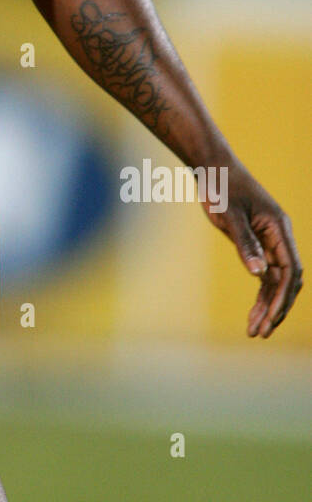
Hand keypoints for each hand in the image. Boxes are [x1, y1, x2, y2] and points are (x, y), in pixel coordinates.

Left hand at [205, 168, 302, 337]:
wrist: (212, 168)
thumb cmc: (221, 187)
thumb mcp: (230, 215)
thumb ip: (245, 244)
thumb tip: (259, 275)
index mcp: (279, 229)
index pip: (290, 270)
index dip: (283, 296)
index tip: (270, 317)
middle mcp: (279, 237)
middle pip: (286, 280)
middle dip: (276, 308)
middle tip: (260, 332)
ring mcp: (269, 242)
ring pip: (275, 281)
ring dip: (267, 306)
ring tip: (254, 331)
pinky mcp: (257, 244)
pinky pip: (264, 275)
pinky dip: (260, 295)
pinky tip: (253, 314)